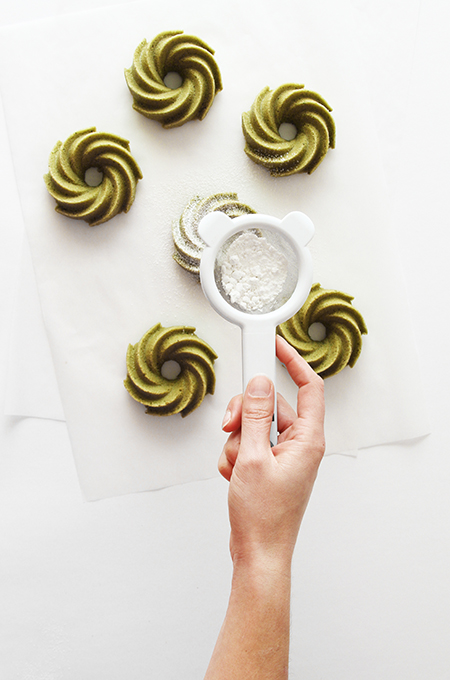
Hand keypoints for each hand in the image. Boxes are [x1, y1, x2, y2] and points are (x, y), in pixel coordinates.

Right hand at [219, 335, 324, 568]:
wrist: (258, 552)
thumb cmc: (264, 516)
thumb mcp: (254, 458)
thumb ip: (256, 417)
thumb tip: (260, 383)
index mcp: (307, 439)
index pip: (308, 387)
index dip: (294, 362)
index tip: (275, 345)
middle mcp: (298, 444)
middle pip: (270, 405)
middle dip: (246, 414)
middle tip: (232, 427)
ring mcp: (283, 456)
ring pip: (254, 425)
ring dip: (237, 441)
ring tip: (236, 465)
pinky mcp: (268, 465)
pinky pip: (248, 444)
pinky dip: (236, 455)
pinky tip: (235, 474)